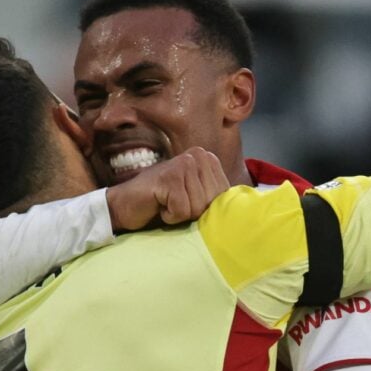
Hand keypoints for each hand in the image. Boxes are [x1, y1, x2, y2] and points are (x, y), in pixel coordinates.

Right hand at [105, 147, 229, 230]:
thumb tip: (245, 213)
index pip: (224, 195)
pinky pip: (182, 210)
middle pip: (212, 202)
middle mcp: (198, 156)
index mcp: (208, 159)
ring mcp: (183, 164)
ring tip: (166, 202)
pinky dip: (169, 215)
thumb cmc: (162, 204)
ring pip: (198, 207)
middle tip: (174, 202)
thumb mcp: (196, 198)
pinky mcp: (169, 177)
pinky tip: (158, 204)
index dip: (205, 208)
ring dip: (180, 213)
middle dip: (193, 211)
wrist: (125, 206)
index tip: (186, 201)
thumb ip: (216, 197)